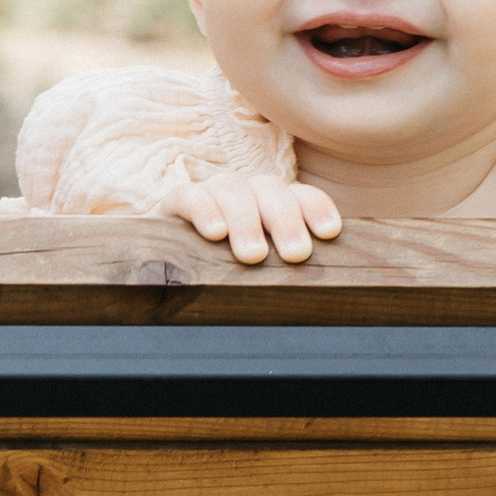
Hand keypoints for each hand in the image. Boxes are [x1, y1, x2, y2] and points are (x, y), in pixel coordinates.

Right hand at [165, 172, 342, 265]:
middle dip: (286, 220)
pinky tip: (215, 233)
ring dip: (247, 220)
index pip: (301, 195)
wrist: (166, 264)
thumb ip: (284, 277)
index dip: (316, 208)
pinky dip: (205, 210)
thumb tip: (316, 307)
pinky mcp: (177, 202)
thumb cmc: (226, 277)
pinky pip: (191, 195)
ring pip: (233, 188)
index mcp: (273, 205)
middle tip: (296, 254)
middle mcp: (246, 192)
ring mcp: (212, 193)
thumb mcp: (261, 276)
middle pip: (270, 190)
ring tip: (254, 254)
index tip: (329, 233)